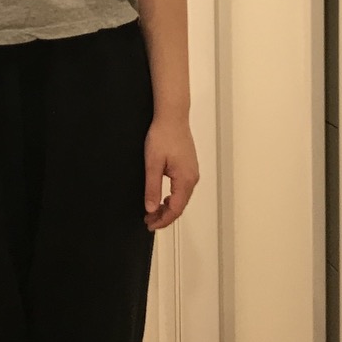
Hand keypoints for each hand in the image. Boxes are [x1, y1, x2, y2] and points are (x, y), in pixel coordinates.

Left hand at [143, 115, 198, 229]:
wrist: (172, 117)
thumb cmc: (163, 135)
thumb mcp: (152, 164)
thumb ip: (152, 188)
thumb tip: (151, 208)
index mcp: (185, 179)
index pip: (175, 209)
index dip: (162, 220)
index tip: (150, 224)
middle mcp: (192, 178)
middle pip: (180, 206)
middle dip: (164, 216)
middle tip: (148, 220)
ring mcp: (192, 172)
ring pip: (181, 198)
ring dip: (168, 207)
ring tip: (153, 211)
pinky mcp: (189, 167)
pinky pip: (182, 189)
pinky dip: (172, 197)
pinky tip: (163, 197)